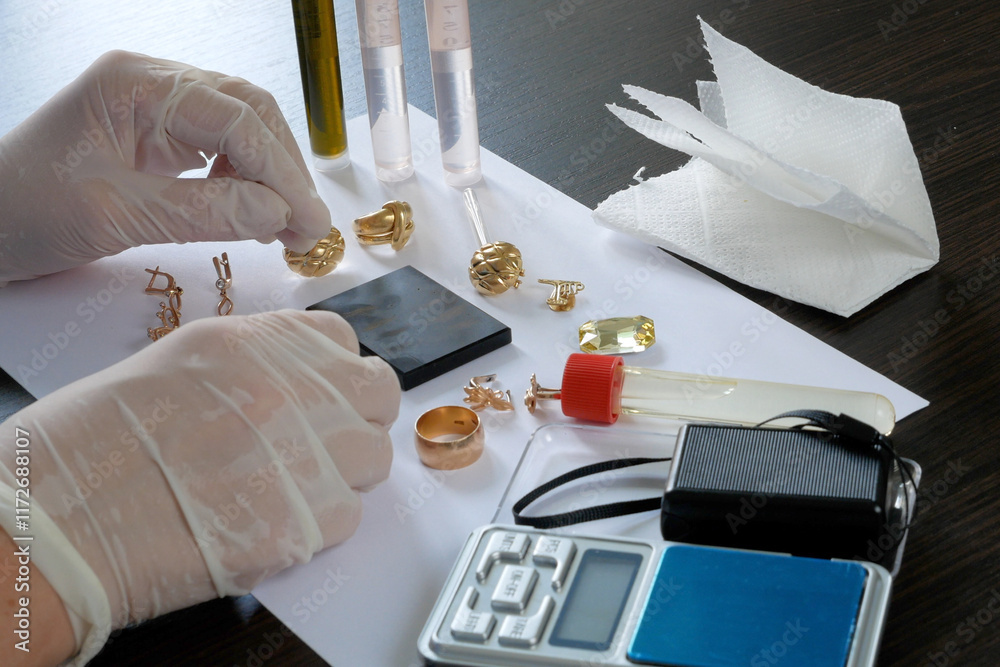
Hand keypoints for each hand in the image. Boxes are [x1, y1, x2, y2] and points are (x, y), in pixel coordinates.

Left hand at [0, 50, 330, 284]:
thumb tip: (278, 215)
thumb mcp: (117, 215)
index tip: (309, 222)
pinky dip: (246, 183)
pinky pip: (219, 152)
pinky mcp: (156, 139)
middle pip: (249, 114)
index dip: (281, 172)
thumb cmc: (23, 212)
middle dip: (285, 170)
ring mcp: (154, 110)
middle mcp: (151, 86)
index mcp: (135, 85)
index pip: (236, 118)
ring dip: (271, 178)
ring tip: (286, 227)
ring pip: (241, 132)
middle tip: (309, 227)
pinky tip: (253, 214)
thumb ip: (205, 212)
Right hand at [0, 310, 398, 663]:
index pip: (340, 339)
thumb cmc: (89, 448)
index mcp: (250, 344)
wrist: (52, 524)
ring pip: (372, 456)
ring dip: (345, 471)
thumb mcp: (173, 368)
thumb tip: (296, 383)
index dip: (335, 369)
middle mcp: (286, 391)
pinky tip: (272, 520)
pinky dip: (321, 522)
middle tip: (326, 439)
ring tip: (293, 485)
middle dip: (358, 414)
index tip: (325, 390)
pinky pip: (347, 516)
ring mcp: (300, 456)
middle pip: (376, 392)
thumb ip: (249, 367)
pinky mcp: (301, 525)